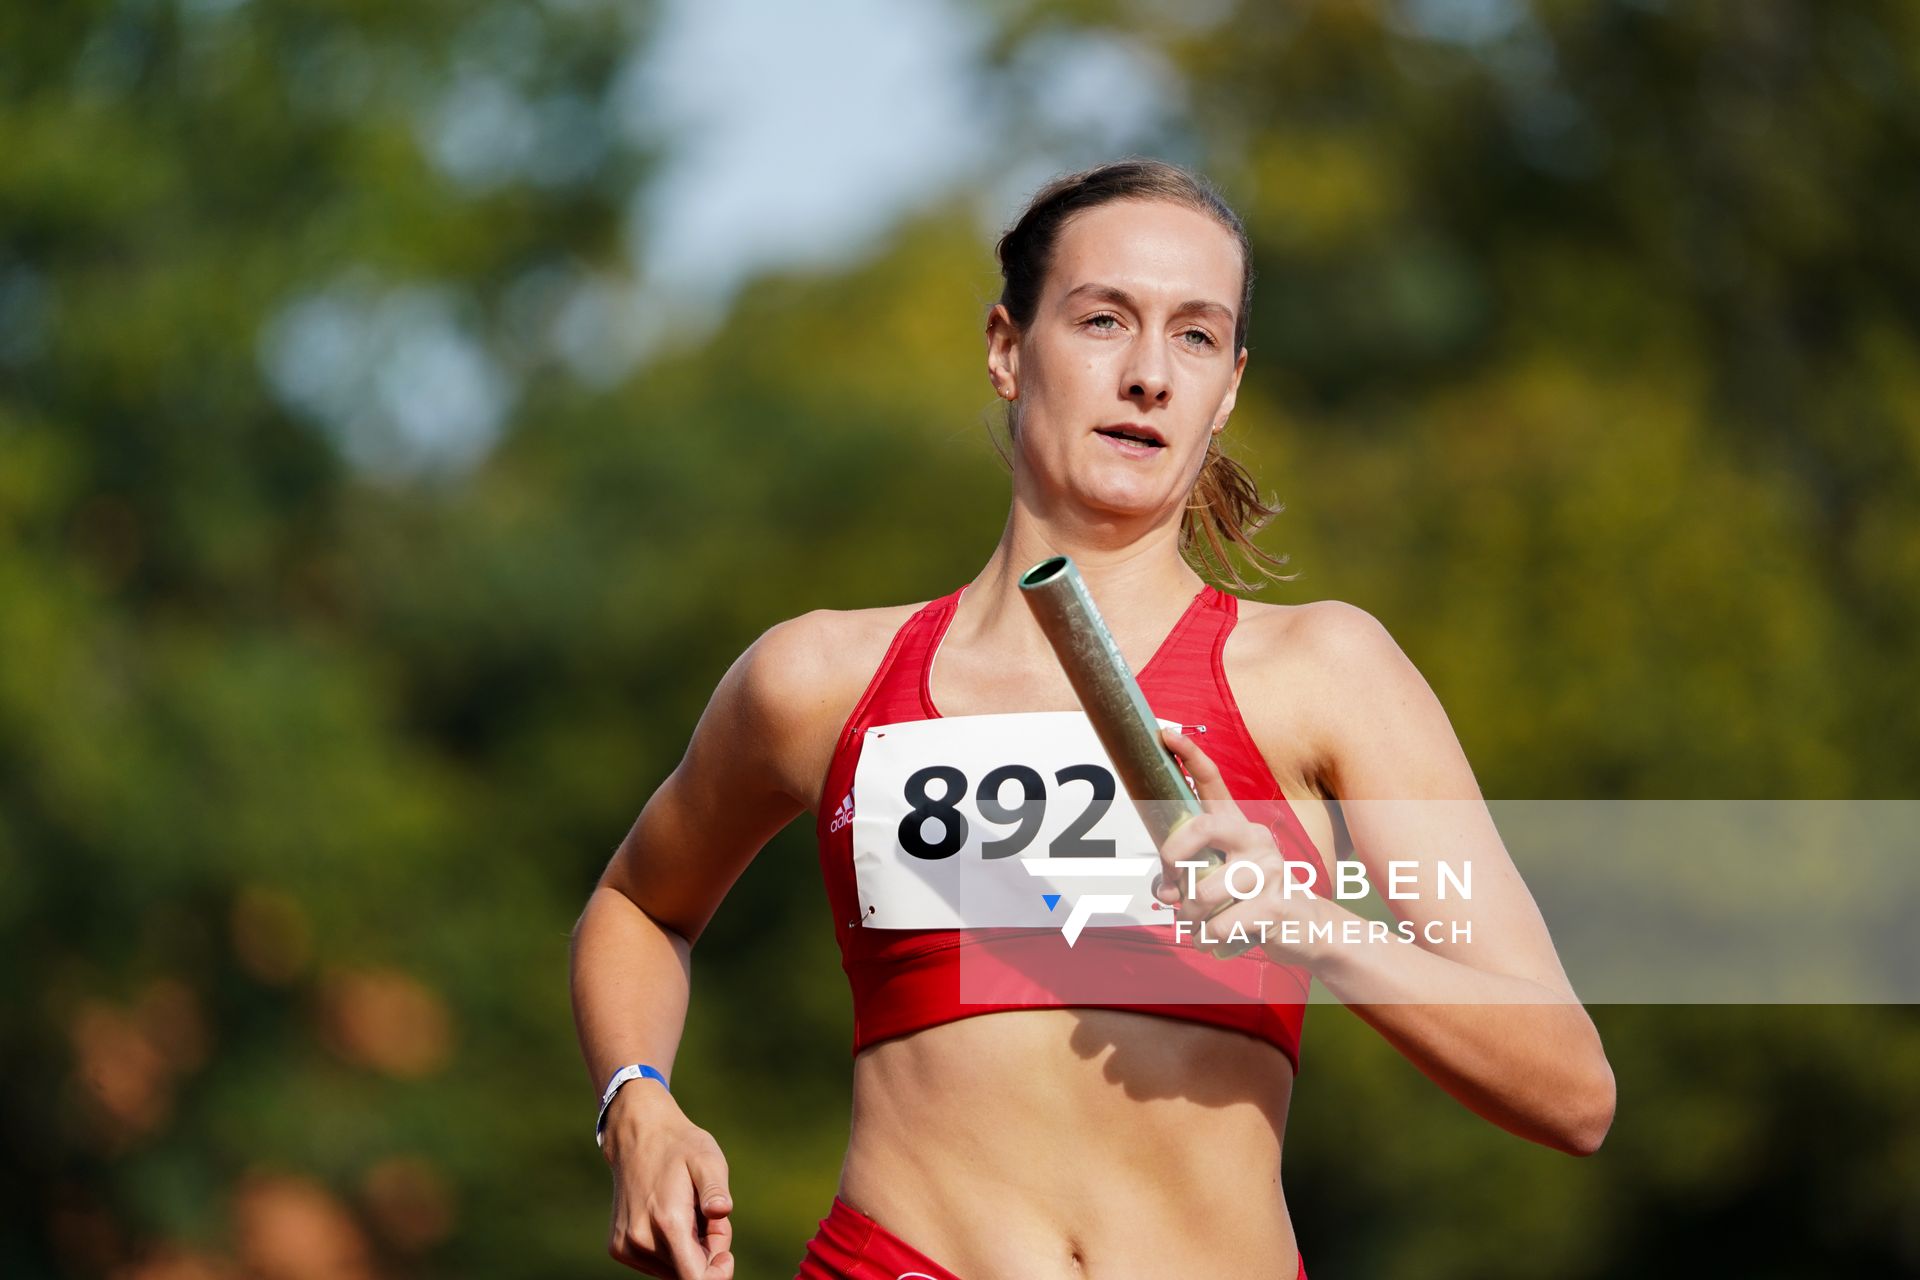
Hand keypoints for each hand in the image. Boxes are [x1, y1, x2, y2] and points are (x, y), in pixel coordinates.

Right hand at [601, 1084, 734, 1277]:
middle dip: (706, 1253)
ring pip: (672, 1270)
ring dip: (689, 1251)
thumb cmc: (680, 1146)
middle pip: (687, 1273)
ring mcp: (626, 1245)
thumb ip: (715, 1189)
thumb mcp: (707, 1159)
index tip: (726, 1256)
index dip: (717, 1275)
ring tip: (689, 1212)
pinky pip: (656, 1264)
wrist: (637, 1133)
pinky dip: (670, 1249)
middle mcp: (641, 1240)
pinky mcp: (618, 1247)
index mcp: (668, 1222)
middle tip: (708, 1217)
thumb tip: (722, 1211)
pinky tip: (670, 1217)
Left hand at [1154, 726, 1335, 964]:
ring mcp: (1270, 870)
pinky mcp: (1277, 905)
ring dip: (1191, 918)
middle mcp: (1256, 838)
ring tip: (1201, 925)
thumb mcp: (1216, 882)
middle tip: (1169, 888)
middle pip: (1202, 829)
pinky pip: (1220, 924)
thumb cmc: (1251, 902)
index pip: (1213, 783)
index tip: (1166, 734)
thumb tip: (1165, 891)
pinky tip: (1219, 940)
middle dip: (1172, 858)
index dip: (1190, 756)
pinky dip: (1209, 939)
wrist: (1307, 932)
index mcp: (1239, 827)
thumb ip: (1186, 877)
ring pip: (1204, 892)